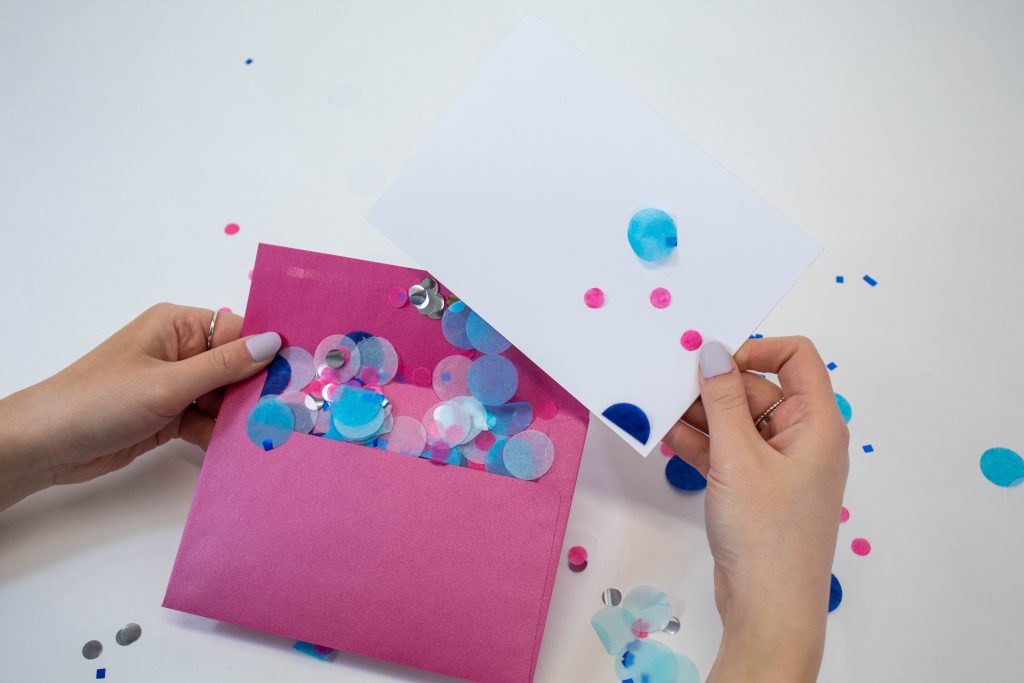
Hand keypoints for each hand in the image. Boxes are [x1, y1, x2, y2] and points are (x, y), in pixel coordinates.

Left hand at [0, 303, 280, 511]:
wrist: (47, 445)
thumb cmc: (100, 401)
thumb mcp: (168, 383)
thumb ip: (224, 366)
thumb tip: (274, 343)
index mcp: (177, 327)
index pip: (238, 332)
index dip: (268, 353)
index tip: (301, 375)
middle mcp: (180, 351)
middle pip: (237, 366)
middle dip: (258, 389)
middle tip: (294, 411)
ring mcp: (175, 385)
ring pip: (226, 397)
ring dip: (241, 416)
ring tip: (274, 433)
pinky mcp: (170, 416)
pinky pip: (209, 421)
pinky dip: (222, 434)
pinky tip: (244, 448)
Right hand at [664, 337, 848, 682]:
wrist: (769, 610)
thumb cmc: (767, 536)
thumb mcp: (738, 458)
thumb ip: (723, 400)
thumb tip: (713, 351)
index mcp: (817, 423)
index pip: (796, 358)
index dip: (755, 349)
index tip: (713, 358)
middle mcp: (802, 439)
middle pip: (758, 389)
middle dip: (715, 387)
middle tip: (669, 385)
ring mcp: (778, 465)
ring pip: (737, 421)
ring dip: (701, 416)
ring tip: (659, 411)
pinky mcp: (756, 488)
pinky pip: (727, 450)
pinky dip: (700, 443)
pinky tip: (666, 437)